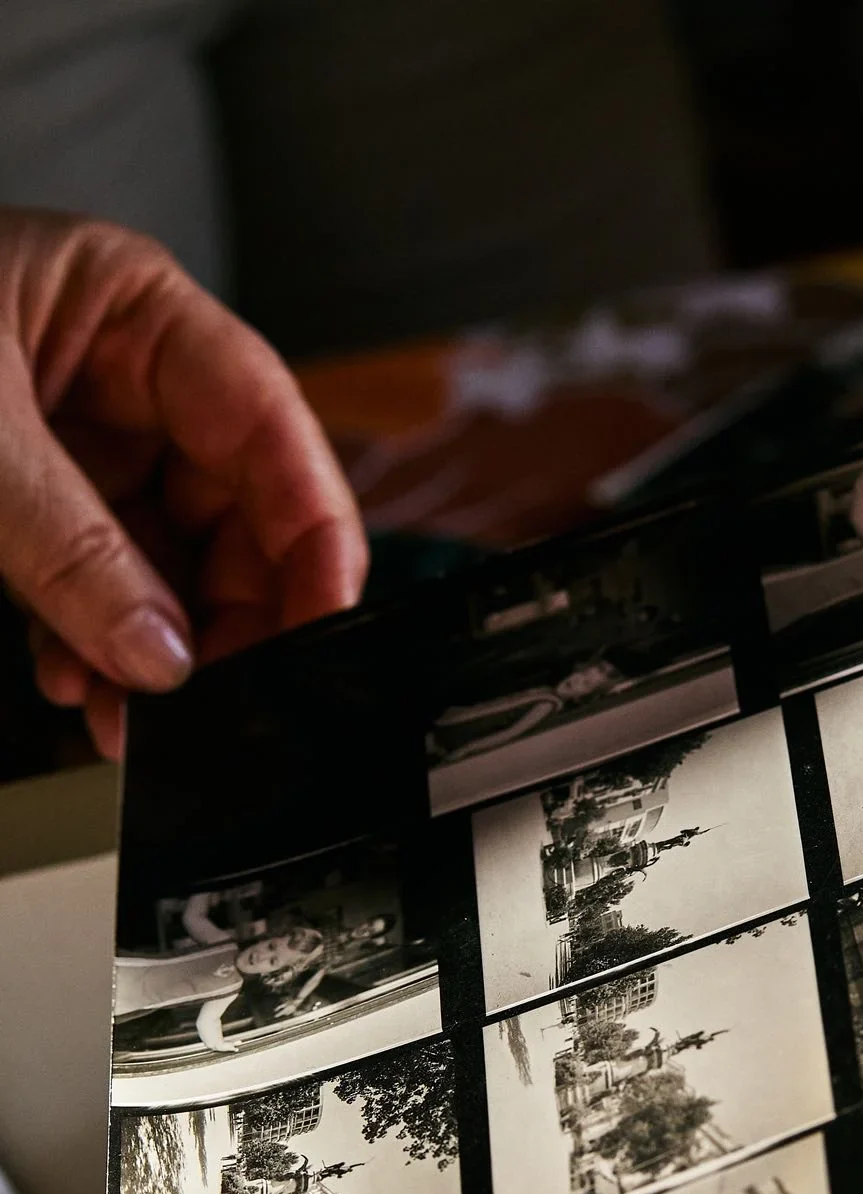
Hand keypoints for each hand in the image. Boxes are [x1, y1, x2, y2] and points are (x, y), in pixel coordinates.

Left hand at [0, 209, 368, 758]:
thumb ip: (70, 547)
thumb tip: (159, 655)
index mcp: (128, 309)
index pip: (267, 423)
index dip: (313, 526)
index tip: (326, 618)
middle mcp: (120, 376)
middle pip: (234, 510)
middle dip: (226, 615)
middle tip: (216, 695)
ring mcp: (79, 441)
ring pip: (170, 563)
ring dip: (160, 650)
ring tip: (133, 713)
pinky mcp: (35, 502)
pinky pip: (102, 586)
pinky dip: (98, 644)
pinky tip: (80, 680)